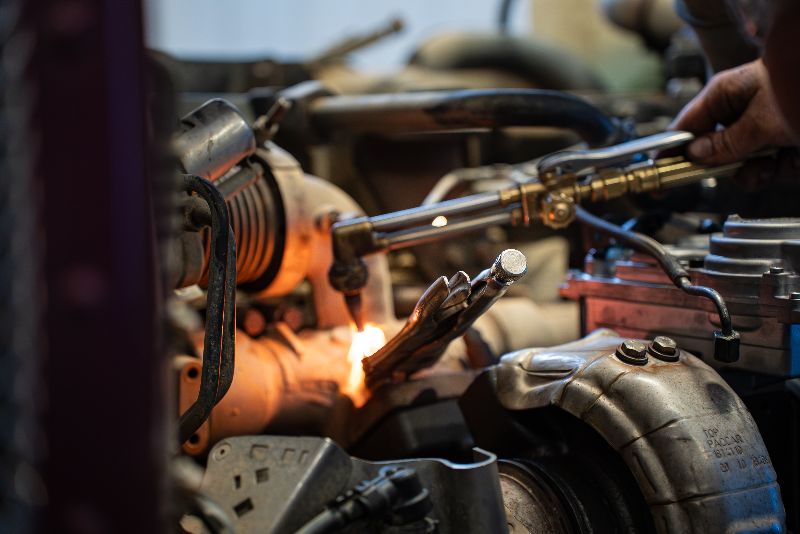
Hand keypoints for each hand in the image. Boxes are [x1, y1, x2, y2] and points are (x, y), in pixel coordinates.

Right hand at [670, 59, 794, 164]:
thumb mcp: (762, 121)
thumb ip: (726, 143)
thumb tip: (694, 155)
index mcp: (724, 94)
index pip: (684, 127)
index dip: (669, 152)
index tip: (658, 173)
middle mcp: (739, 111)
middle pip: (713, 152)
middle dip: (730, 165)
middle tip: (746, 167)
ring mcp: (759, 128)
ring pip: (740, 165)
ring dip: (759, 170)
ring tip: (780, 158)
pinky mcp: (779, 142)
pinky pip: (766, 168)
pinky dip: (781, 168)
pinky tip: (794, 157)